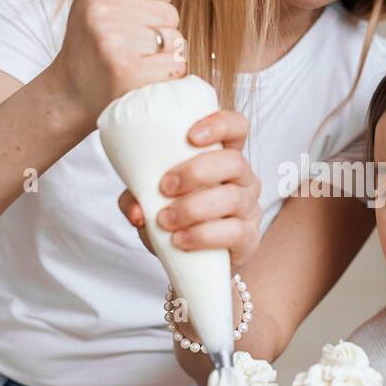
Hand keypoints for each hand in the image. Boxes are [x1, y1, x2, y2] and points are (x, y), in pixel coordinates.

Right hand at [49, 0, 184, 133]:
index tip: (129, 25)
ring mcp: (116, 41)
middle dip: (160, 34)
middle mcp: (104, 10)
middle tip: (132, 48)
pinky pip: (176, 66)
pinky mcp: (129, 71)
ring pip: (176, 41)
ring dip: (164, 57)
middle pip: (171, 15)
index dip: (153, 10)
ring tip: (137, 63)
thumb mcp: (106, 1)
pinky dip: (166, 76)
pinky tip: (143, 78)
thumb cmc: (93, 44)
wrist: (70, 93)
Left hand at [118, 108, 261, 268]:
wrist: (188, 260)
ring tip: (165, 220)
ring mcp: (249, 208)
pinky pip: (235, 233)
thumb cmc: (173, 217)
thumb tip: (137, 211)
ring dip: (193, 208)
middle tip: (165, 187)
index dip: (220, 125)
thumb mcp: (149, 200)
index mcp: (222, 157)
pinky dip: (203, 236)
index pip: (237, 127)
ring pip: (232, 197)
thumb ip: (136, 198)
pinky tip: (181, 240)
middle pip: (234, 161)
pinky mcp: (250, 238)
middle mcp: (242, 178)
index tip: (190, 136)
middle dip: (197, 172)